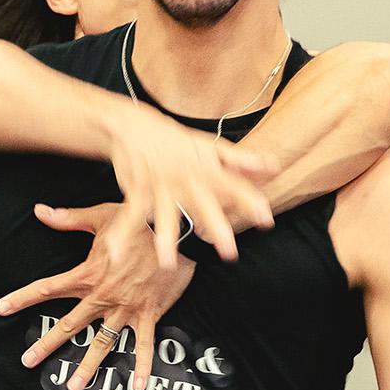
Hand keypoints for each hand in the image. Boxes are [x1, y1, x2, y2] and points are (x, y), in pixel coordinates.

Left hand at [0, 202, 196, 389]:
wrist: (176, 235)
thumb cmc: (139, 222)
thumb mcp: (102, 217)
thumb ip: (68, 218)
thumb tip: (39, 212)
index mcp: (88, 274)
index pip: (48, 287)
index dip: (22, 298)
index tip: (1, 308)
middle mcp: (103, 296)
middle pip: (69, 324)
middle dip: (47, 344)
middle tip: (27, 362)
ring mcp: (125, 309)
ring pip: (102, 343)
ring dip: (87, 367)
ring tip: (73, 387)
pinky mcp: (148, 314)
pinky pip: (143, 344)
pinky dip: (142, 366)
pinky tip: (137, 387)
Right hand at [107, 104, 275, 268]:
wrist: (134, 126)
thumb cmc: (177, 142)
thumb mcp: (210, 148)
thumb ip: (242, 162)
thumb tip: (274, 167)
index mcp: (206, 170)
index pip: (232, 186)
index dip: (249, 202)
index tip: (266, 219)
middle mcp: (185, 179)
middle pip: (203, 205)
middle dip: (216, 227)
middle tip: (229, 252)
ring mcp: (159, 186)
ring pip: (164, 216)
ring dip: (165, 239)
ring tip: (168, 263)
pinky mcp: (137, 191)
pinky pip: (128, 216)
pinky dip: (120, 235)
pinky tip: (115, 256)